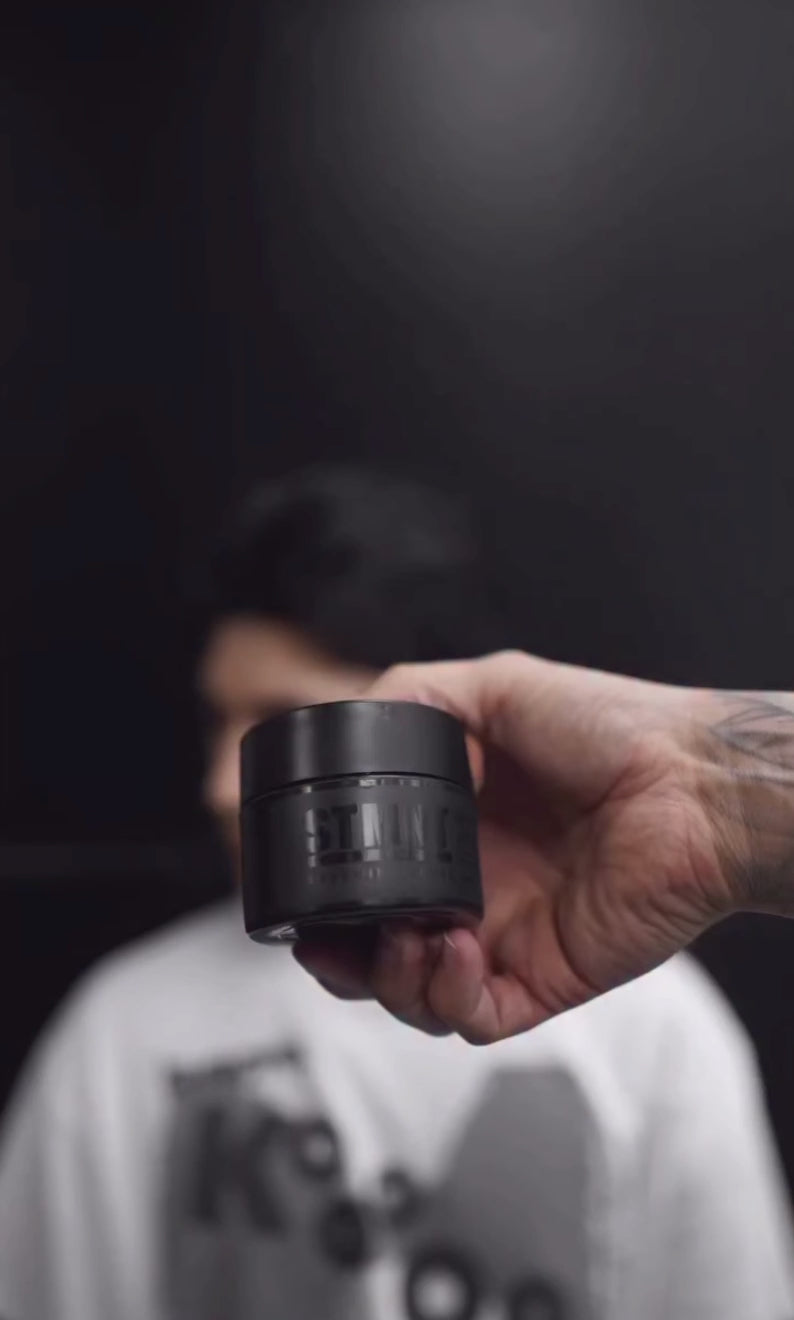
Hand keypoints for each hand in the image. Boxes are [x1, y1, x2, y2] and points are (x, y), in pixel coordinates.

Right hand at [294, 652, 789, 1042]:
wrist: (690, 781)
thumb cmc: (614, 730)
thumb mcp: (498, 688)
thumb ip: (417, 696)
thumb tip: (352, 719)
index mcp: (455, 828)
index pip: (372, 876)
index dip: (330, 894)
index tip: (303, 889)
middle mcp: (472, 887)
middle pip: (377, 949)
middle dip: (339, 959)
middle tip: (327, 943)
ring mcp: (503, 938)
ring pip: (412, 994)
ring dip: (388, 977)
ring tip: (407, 937)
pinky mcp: (539, 979)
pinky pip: (471, 1016)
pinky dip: (444, 996)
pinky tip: (452, 949)